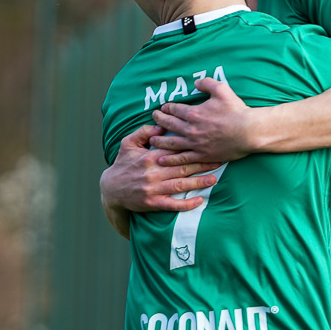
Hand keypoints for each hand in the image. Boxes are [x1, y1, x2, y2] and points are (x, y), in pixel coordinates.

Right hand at [101, 124, 218, 212]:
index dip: (192, 147)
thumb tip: (161, 125)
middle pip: (182, 167)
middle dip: (202, 164)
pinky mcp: (153, 203)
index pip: (175, 150)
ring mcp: (154, 189)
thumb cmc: (122, 164)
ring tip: (214, 179)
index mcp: (149, 156)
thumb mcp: (128, 143)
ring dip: (198, 182)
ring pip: (180, 185)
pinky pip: (173, 204)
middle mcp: (153, 172)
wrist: (111, 189)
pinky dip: (186, 203)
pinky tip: (199, 200)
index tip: (207, 144)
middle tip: (219, 161)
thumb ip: (144, 132)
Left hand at [150, 77, 257, 167]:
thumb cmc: (236, 111)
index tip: (163, 107)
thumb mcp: (222, 90)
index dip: (167, 108)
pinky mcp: (202, 155)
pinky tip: (161, 159)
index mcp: (194, 113)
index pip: (174, 109)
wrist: (248, 132)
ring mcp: (195, 144)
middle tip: (154, 118)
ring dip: (159, 141)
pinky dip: (170, 159)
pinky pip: (182, 158)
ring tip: (152, 140)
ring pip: (171, 143)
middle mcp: (191, 129)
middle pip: (169, 124)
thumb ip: (207, 83)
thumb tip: (196, 82)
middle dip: (159, 120)